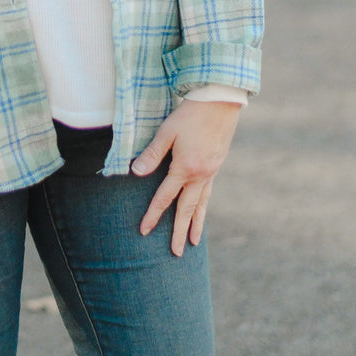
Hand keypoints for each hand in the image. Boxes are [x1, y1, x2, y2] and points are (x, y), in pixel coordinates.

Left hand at [131, 99, 241, 256]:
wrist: (219, 102)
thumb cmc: (189, 114)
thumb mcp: (166, 132)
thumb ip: (152, 154)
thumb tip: (135, 173)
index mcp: (185, 169)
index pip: (165, 198)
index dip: (153, 215)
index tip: (144, 231)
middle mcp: (200, 176)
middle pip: (187, 210)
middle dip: (180, 232)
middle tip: (176, 253)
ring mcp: (211, 172)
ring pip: (201, 205)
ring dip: (196, 225)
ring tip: (194, 242)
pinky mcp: (217, 166)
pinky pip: (208, 193)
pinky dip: (204, 207)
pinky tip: (201, 211)